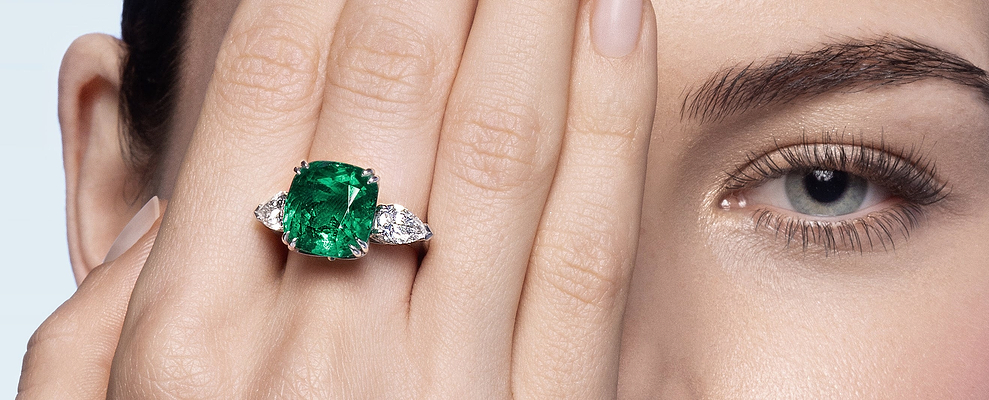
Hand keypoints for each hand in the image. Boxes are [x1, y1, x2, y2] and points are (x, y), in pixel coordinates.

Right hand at [19, 0, 655, 396]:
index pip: (264, 96)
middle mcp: (314, 343)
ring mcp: (445, 383)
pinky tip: (617, 21)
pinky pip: (583, 242)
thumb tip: (143, 139)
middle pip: (388, 96)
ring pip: (497, 147)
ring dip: (527, 6)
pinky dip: (606, 119)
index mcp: (182, 337)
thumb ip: (107, 293)